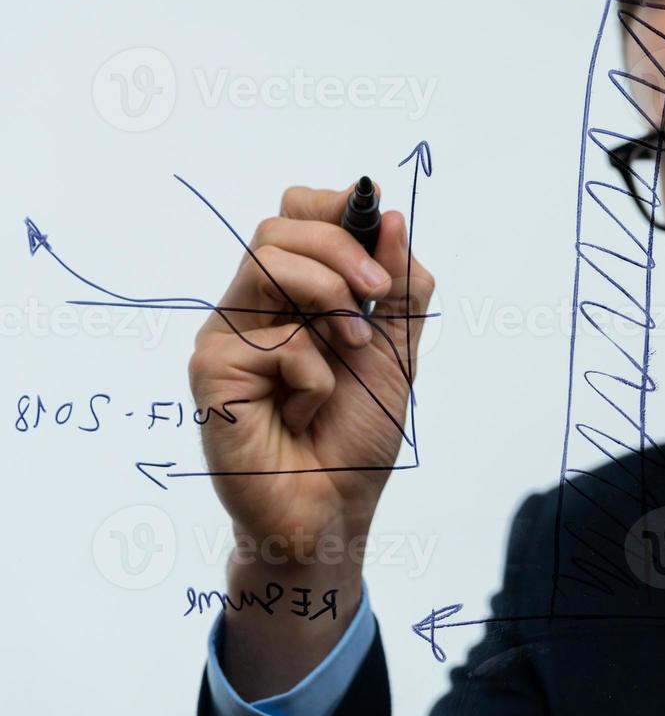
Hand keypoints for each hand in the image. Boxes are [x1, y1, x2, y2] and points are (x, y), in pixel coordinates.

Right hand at [188, 181, 433, 564]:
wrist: (334, 508)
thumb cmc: (357, 434)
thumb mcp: (397, 350)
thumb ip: (400, 288)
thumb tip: (390, 216)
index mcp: (295, 296)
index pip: (295, 216)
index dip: (334, 208)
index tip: (377, 219)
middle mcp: (256, 308)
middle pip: (279, 227)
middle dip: (339, 248)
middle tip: (375, 295)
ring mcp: (229, 336)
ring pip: (267, 263)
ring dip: (330, 299)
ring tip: (354, 349)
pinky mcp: (213, 371)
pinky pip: (273, 341)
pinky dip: (313, 375)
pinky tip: (306, 413)